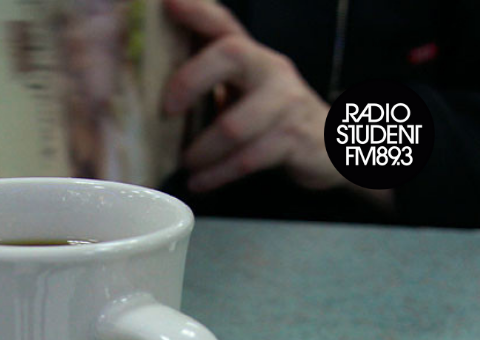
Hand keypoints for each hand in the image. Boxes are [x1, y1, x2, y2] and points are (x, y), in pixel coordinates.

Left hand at [163, 0, 345, 193]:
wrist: (330, 147)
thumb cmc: (271, 120)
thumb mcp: (244, 94)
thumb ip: (210, 88)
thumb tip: (150, 100)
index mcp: (252, 57)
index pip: (223, 24)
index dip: (196, 11)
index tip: (167, 2)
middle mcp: (271, 69)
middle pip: (230, 54)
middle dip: (190, 80)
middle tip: (165, 112)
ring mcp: (285, 103)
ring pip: (233, 125)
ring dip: (201, 150)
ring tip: (185, 164)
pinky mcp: (293, 139)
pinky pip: (246, 159)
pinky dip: (216, 174)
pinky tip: (199, 182)